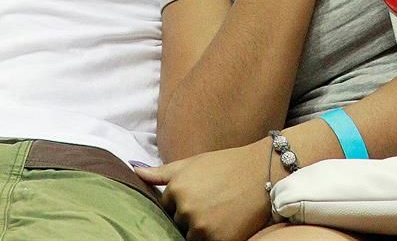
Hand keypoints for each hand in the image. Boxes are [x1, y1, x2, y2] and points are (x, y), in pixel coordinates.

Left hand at [135, 140, 272, 240]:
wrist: (262, 173)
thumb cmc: (226, 165)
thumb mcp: (191, 163)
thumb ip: (161, 172)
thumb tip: (134, 170)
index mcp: (176, 188)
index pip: (167, 207)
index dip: (182, 202)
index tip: (200, 195)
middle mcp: (185, 209)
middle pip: (178, 223)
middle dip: (190, 216)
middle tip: (212, 203)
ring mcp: (201, 227)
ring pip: (191, 237)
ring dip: (201, 230)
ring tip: (219, 212)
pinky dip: (214, 237)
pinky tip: (225, 222)